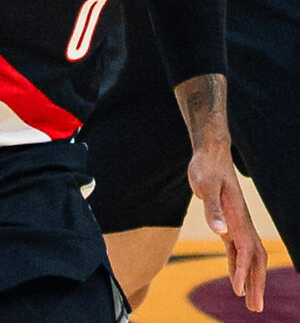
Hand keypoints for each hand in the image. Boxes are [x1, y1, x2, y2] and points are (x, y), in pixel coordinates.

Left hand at [188, 144, 266, 311]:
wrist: (210, 153)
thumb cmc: (207, 167)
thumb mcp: (205, 185)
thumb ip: (212, 207)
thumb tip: (219, 231)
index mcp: (238, 216)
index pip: (246, 249)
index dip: (243, 270)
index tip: (238, 290)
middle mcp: (241, 222)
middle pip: (254, 259)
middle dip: (256, 284)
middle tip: (255, 309)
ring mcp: (235, 223)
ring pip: (248, 257)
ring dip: (250, 279)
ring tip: (250, 303)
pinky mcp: (227, 221)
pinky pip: (236, 249)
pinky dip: (237, 266)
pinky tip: (235, 280)